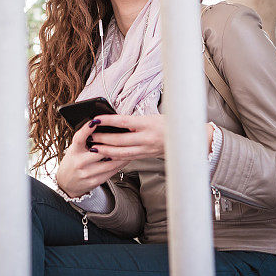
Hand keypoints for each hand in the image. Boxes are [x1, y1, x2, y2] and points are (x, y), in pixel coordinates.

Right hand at [56, 119, 130, 197]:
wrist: (67, 183)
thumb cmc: (73, 162)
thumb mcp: (75, 149)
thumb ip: (85, 139)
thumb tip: (99, 124)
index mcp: (74, 151)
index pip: (79, 138)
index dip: (86, 129)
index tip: (95, 121)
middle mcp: (79, 162)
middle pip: (100, 151)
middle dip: (113, 144)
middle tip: (126, 136)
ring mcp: (86, 173)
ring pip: (109, 163)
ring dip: (122, 155)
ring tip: (130, 148)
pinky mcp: (94, 182)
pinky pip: (111, 172)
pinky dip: (120, 165)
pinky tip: (125, 160)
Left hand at [88, 115, 215, 159]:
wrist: (186, 139)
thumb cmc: (168, 123)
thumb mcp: (152, 117)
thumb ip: (134, 121)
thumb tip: (114, 121)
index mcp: (147, 124)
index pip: (123, 121)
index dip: (107, 121)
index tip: (95, 119)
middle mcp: (146, 138)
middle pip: (119, 140)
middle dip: (103, 139)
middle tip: (89, 137)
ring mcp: (146, 149)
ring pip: (122, 152)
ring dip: (106, 151)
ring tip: (94, 148)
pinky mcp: (146, 156)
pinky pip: (128, 158)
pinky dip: (115, 157)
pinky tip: (106, 156)